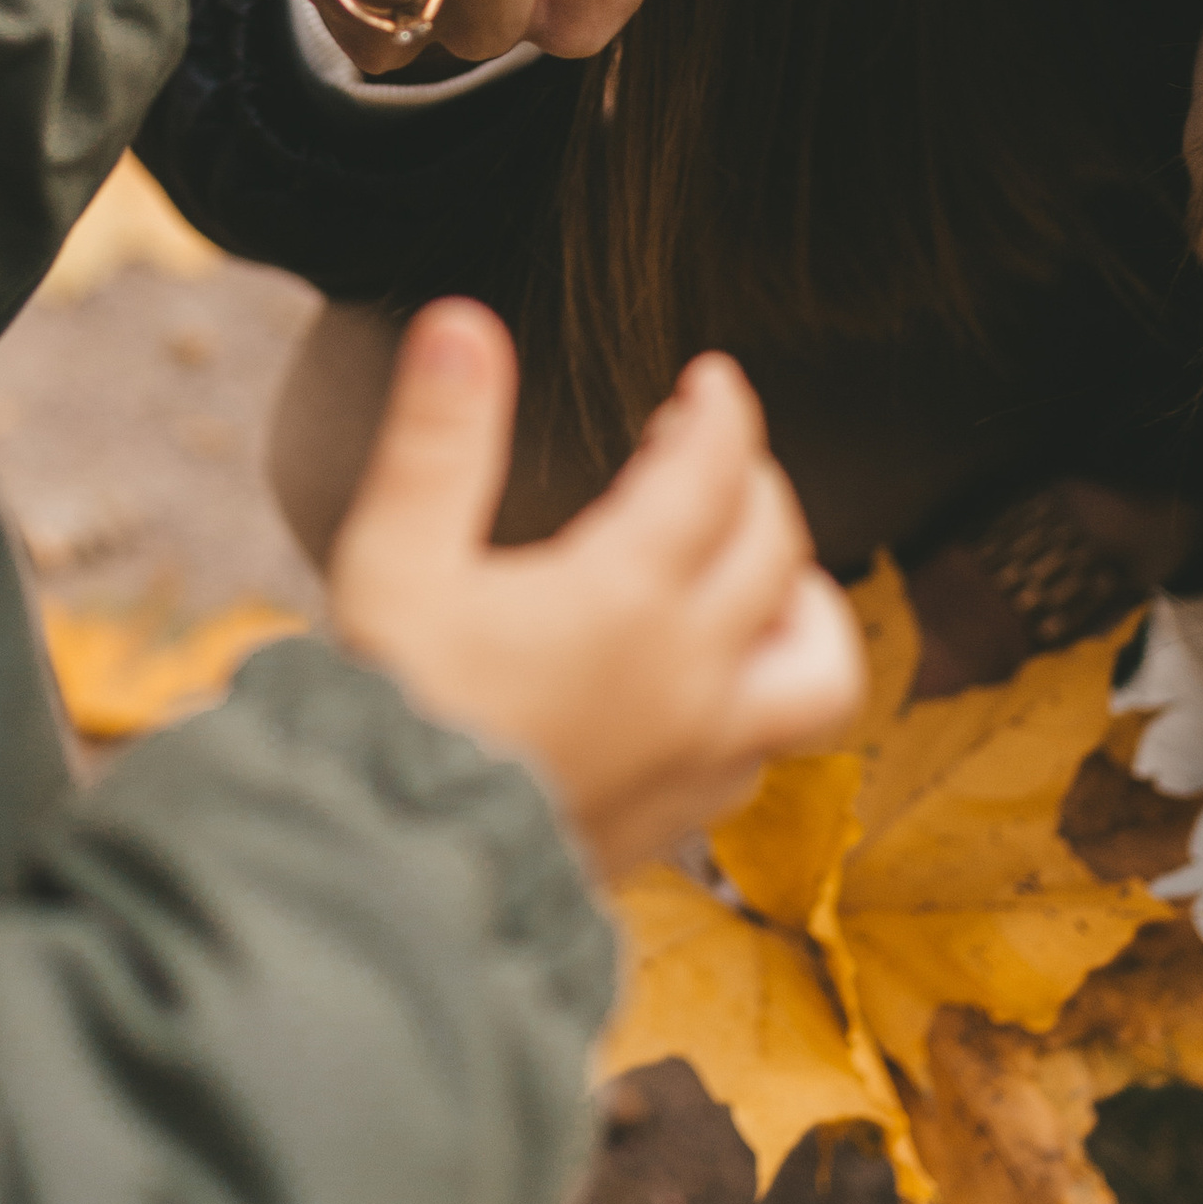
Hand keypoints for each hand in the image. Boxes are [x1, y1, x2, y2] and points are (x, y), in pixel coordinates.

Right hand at [328, 307, 862, 878]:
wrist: (386, 879)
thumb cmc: (388, 712)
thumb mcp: (395, 557)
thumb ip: (439, 438)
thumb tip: (465, 324)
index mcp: (627, 596)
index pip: (712, 474)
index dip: (719, 415)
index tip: (710, 383)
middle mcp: (690, 675)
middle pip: (775, 553)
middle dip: (754, 484)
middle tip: (710, 454)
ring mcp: (697, 757)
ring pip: (816, 669)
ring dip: (802, 604)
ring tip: (760, 575)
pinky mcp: (678, 819)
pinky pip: (764, 748)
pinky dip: (758, 697)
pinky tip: (707, 687)